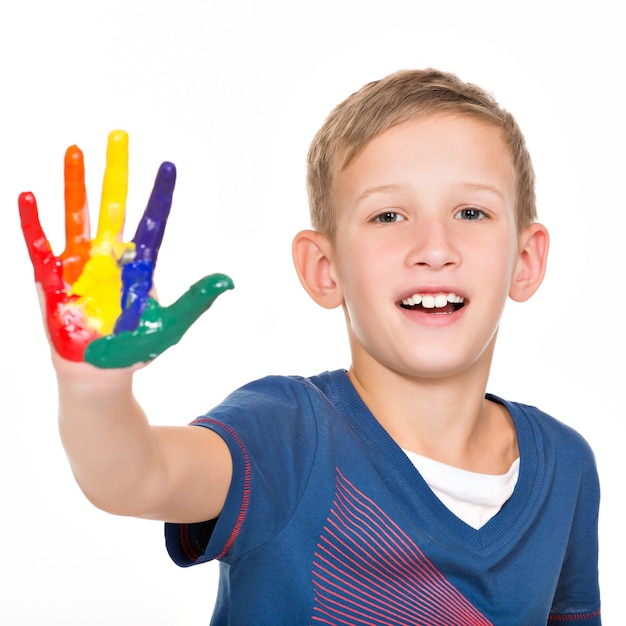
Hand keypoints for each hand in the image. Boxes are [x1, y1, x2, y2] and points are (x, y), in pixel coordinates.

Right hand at [19, 130, 232, 367]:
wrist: (99, 372)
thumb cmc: (135, 349)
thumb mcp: (170, 326)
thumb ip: (195, 302)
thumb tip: (229, 280)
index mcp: (141, 265)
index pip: (153, 222)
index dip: (161, 195)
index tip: (169, 165)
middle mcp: (111, 257)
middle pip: (114, 205)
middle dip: (116, 171)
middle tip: (119, 135)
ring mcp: (80, 265)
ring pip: (78, 215)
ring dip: (75, 184)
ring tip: (75, 150)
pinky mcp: (53, 280)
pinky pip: (41, 246)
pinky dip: (35, 223)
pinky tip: (29, 196)